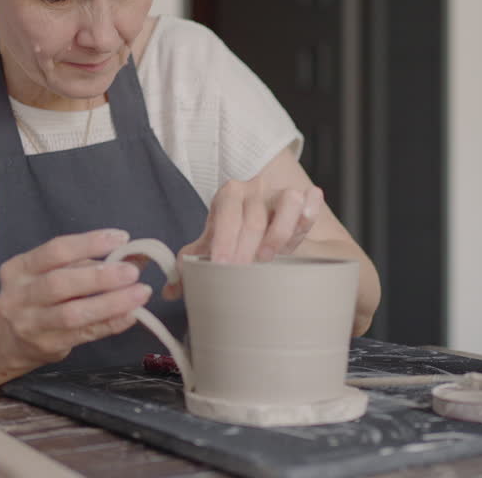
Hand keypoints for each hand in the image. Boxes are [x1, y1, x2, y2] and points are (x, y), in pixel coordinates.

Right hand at [0, 229, 151, 367]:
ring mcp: (31, 324)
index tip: (121, 239)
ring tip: (140, 294)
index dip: (89, 243)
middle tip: (132, 272)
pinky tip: (131, 315)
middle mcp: (19, 296)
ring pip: (72, 313)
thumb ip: (87, 262)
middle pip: (60, 283)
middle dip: (99, 276)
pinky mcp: (47, 346)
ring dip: (110, 302)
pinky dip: (110, 323)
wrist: (10, 342)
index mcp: (19, 269)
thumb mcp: (52, 273)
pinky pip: (84, 334)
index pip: (55, 251)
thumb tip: (134, 255)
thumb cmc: (39, 297)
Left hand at [181, 180, 322, 268]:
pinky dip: (310, 212)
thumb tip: (170, 291)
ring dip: (280, 233)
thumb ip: (191, 264)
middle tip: (241, 274)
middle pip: (255, 217)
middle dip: (247, 249)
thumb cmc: (232, 234)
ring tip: (268, 257)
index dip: (224, 241)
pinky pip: (312, 199)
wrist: (260, 220)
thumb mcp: (211, 245)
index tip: (222, 267)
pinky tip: (304, 227)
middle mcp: (256, 189)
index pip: (226, 214)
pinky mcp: (304, 200)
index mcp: (228, 195)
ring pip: (288, 201)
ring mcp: (281, 193)